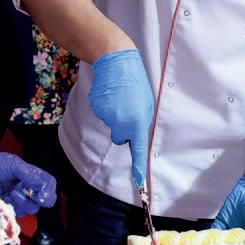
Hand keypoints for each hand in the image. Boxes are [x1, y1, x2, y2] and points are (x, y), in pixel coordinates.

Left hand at [0, 152, 55, 216]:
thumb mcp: (14, 165)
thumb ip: (29, 176)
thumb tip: (43, 187)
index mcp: (32, 176)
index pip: (49, 185)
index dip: (49, 191)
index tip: (42, 194)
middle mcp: (28, 189)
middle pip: (45, 201)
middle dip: (40, 200)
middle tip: (34, 196)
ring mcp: (19, 200)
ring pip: (32, 209)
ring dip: (24, 201)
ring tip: (12, 192)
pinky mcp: (8, 208)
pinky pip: (18, 213)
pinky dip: (13, 206)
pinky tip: (5, 198)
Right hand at [88, 49, 154, 191]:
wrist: (116, 60)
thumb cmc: (135, 82)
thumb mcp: (146, 103)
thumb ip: (140, 123)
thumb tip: (131, 136)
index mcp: (138, 122)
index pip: (138, 150)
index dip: (139, 168)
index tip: (140, 183)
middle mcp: (122, 122)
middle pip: (120, 137)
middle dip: (122, 128)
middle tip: (128, 109)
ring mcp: (108, 116)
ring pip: (111, 124)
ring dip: (115, 114)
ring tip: (121, 96)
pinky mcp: (97, 108)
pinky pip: (102, 114)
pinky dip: (106, 106)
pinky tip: (111, 93)